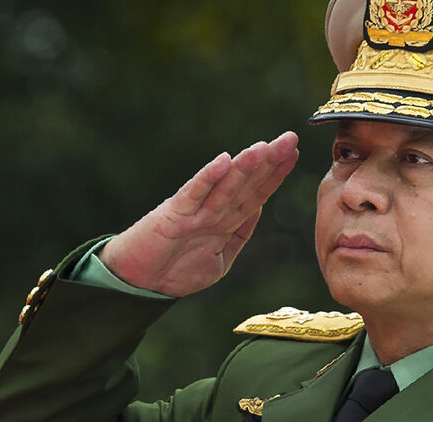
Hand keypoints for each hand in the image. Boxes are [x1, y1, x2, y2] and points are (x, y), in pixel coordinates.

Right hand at [98, 131, 298, 296]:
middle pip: (246, 183)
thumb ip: (240, 233)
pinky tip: (224, 161)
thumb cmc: (176, 270)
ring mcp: (194, 211)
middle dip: (269, 162)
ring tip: (264, 147)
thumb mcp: (220, 259)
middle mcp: (213, 211)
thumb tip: (259, 207)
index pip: (256, 193)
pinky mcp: (173, 214)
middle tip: (289, 138)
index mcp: (226, 221)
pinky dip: (209, 178)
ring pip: (226, 186)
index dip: (276, 174)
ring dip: (245, 167)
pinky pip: (194, 194)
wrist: (138, 283)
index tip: (293, 153)